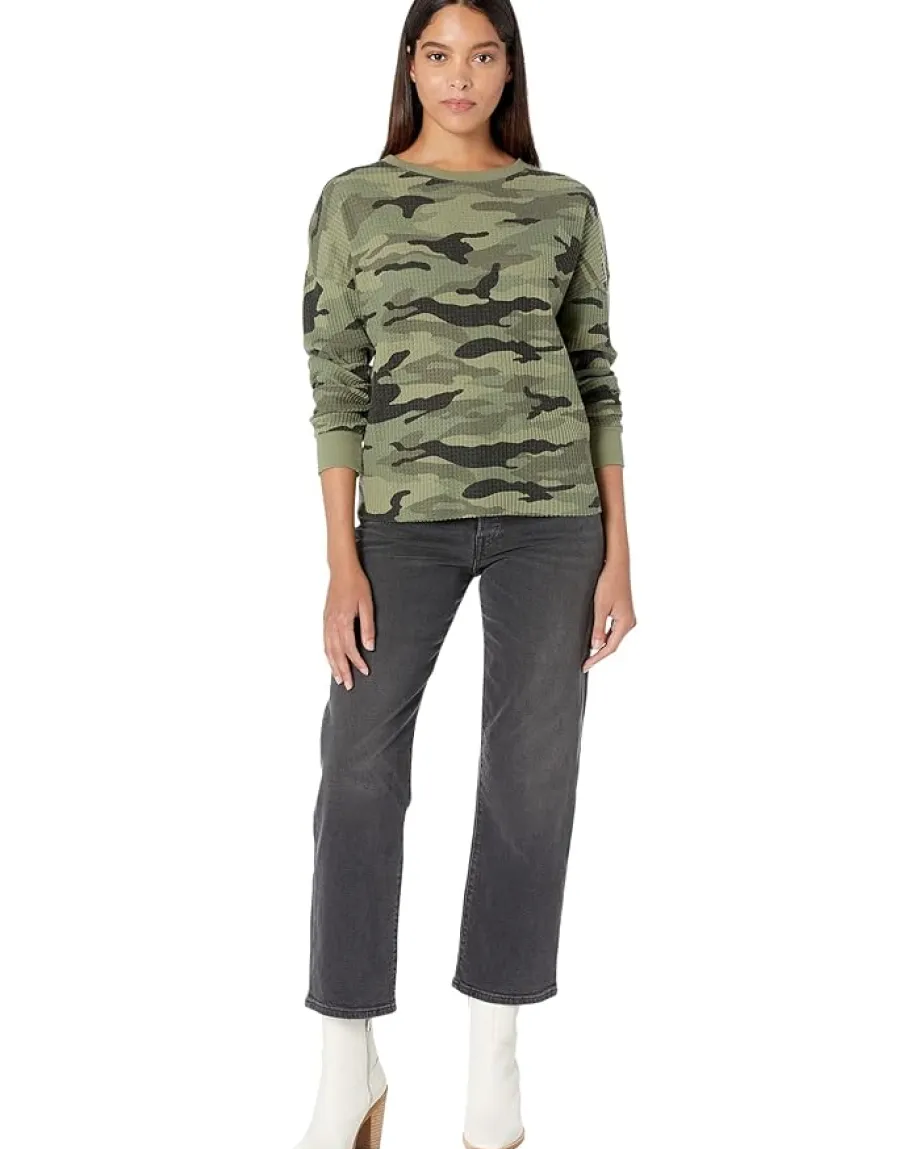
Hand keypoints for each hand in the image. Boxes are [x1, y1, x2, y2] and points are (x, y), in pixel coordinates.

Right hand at [323, 561, 375, 689]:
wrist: (341, 570)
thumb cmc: (357, 585)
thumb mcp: (367, 604)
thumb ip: (367, 627)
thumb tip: (370, 648)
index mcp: (343, 620)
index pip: (350, 648)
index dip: (357, 662)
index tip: (365, 672)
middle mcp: (332, 624)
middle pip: (336, 653)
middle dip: (343, 670)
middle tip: (349, 686)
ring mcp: (327, 622)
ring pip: (328, 649)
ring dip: (333, 665)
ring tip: (339, 679)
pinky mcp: (325, 619)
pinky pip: (325, 641)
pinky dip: (327, 654)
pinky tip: (331, 661)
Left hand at [582, 562, 635, 671]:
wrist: (617, 564)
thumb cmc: (609, 582)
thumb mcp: (600, 606)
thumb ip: (598, 628)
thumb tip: (595, 646)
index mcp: (625, 623)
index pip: (610, 648)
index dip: (596, 658)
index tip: (585, 666)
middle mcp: (629, 623)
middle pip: (613, 645)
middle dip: (599, 655)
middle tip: (584, 664)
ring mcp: (627, 618)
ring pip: (613, 638)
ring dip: (601, 646)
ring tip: (588, 655)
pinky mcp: (623, 613)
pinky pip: (614, 630)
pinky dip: (605, 637)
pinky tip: (596, 640)